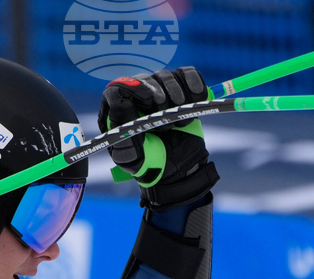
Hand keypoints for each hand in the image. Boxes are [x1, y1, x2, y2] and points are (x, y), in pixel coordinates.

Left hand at [97, 67, 219, 209]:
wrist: (179, 169)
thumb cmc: (149, 163)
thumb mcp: (131, 158)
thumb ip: (123, 136)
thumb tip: (121, 104)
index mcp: (118, 112)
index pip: (117, 90)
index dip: (133, 91)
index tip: (148, 102)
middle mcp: (136, 97)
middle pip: (143, 79)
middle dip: (157, 94)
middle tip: (166, 115)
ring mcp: (159, 90)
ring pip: (165, 76)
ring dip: (176, 95)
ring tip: (180, 122)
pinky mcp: (181, 89)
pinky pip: (187, 74)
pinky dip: (194, 84)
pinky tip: (196, 100)